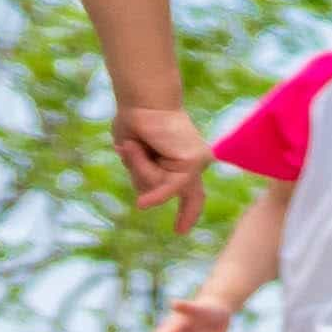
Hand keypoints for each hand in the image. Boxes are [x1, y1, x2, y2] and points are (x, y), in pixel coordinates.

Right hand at [115, 103, 210, 223]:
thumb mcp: (136, 158)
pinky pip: (169, 185)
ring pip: (163, 187)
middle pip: (176, 193)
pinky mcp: (195, 161)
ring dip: (140, 170)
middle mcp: (196, 163)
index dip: (187, 212)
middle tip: (172, 219)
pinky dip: (155, 191)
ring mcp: (198, 162)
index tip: (181, 231)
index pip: (191, 192)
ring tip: (132, 145)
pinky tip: (143, 205)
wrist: (143, 100)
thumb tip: (148, 201)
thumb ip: (145, 178)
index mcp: (184, 162)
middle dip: (166, 198)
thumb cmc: (136, 123)